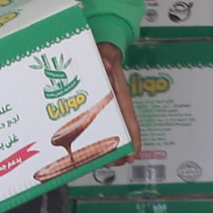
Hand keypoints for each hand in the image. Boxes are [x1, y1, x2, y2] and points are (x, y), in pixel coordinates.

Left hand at [99, 43, 139, 164]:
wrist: (98, 47)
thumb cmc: (105, 51)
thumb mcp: (107, 53)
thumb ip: (107, 57)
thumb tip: (106, 64)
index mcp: (119, 96)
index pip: (130, 120)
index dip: (133, 138)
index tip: (133, 154)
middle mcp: (113, 105)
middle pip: (119, 132)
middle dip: (117, 150)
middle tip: (112, 164)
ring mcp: (102, 107)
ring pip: (105, 131)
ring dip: (103, 147)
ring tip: (96, 162)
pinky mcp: (90, 106)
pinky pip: (90, 124)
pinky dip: (87, 136)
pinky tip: (78, 147)